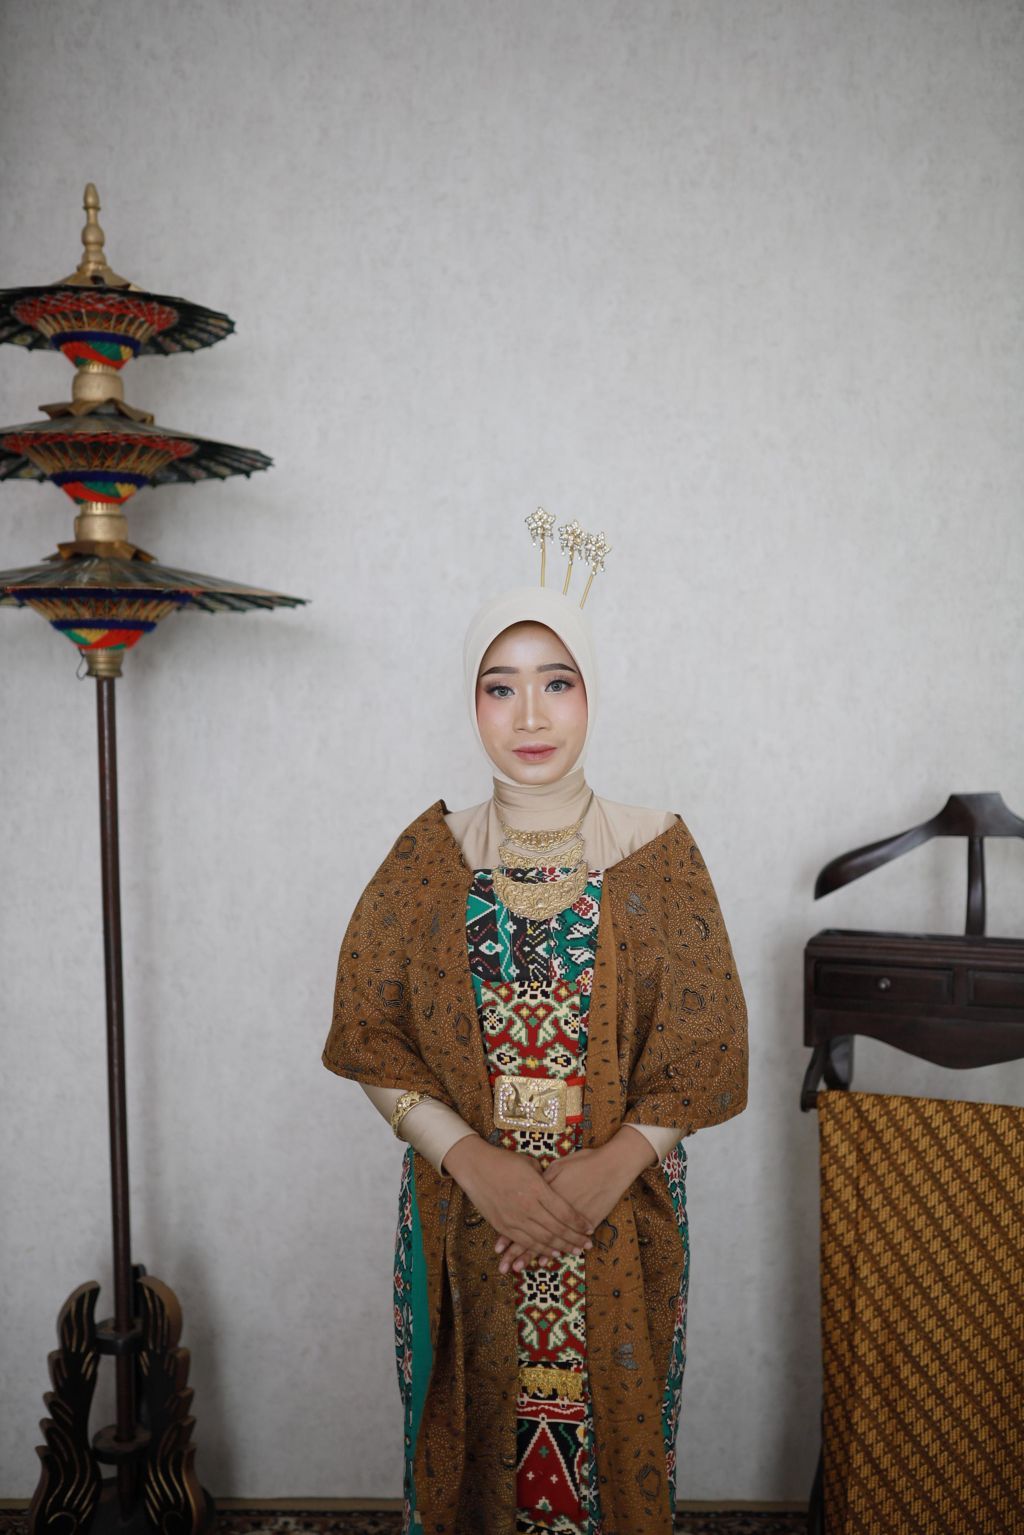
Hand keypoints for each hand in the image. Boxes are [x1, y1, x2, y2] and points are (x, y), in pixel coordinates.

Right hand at [443, 1136, 595, 1264]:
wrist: (475, 1167)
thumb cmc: (505, 1161)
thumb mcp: (530, 1164)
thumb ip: (546, 1178)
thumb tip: (557, 1188)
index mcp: (537, 1188)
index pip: (564, 1211)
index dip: (579, 1222)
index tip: (590, 1227)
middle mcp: (527, 1206)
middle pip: (556, 1229)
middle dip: (574, 1239)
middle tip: (587, 1245)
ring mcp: (514, 1218)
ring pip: (542, 1239)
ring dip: (560, 1247)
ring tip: (573, 1251)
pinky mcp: (503, 1226)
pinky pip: (525, 1242)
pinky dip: (540, 1250)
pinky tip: (551, 1253)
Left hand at [494, 1126, 656, 1272]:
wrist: (612, 1166)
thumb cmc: (584, 1163)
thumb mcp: (557, 1167)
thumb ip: (542, 1180)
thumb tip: (528, 1189)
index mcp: (542, 1192)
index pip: (521, 1217)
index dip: (509, 1234)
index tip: (499, 1248)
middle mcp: (552, 1209)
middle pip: (531, 1233)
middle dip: (517, 1252)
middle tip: (507, 1267)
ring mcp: (568, 1219)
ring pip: (547, 1240)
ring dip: (533, 1256)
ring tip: (521, 1268)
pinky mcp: (584, 1224)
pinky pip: (565, 1242)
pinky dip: (556, 1251)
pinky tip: (548, 1261)